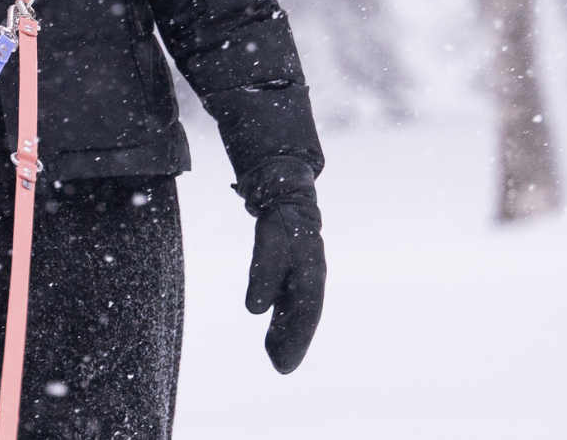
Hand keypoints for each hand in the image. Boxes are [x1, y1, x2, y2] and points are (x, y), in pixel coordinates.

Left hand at [235, 154, 324, 372]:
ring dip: (289, 337)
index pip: (306, 315)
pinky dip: (283, 322)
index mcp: (312, 274)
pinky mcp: (294, 276)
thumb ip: (262, 277)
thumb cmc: (279, 222)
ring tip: (276, 359)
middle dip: (294, 345)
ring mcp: (304, 278)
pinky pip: (291, 305)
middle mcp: (312, 280)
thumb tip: (255, 310)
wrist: (288, 198)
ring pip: (298, 314)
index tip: (285, 363)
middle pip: (304, 319)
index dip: (297, 341)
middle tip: (281, 369)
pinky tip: (273, 337)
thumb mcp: (268, 246)